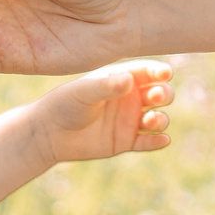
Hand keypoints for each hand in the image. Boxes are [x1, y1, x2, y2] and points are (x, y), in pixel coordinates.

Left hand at [33, 61, 175, 163]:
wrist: (49, 134)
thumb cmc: (64, 104)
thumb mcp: (84, 91)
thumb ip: (106, 86)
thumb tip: (130, 80)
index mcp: (120, 79)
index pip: (148, 71)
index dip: (159, 71)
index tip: (165, 73)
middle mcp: (129, 98)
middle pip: (160, 93)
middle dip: (164, 94)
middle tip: (156, 97)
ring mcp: (129, 120)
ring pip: (158, 118)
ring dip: (161, 119)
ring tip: (150, 121)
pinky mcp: (127, 141)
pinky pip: (149, 142)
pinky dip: (158, 141)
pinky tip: (162, 140)